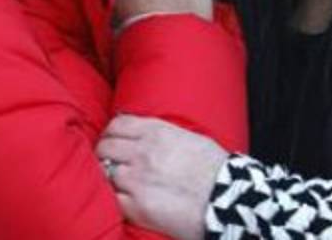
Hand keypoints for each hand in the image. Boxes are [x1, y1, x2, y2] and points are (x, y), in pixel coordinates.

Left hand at [96, 115, 227, 239]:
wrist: (228, 199)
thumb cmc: (217, 169)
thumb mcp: (191, 138)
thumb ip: (165, 134)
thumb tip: (149, 135)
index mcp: (156, 132)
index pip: (117, 125)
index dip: (110, 133)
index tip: (112, 140)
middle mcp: (142, 152)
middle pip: (105, 147)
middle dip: (104, 154)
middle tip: (109, 162)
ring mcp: (136, 179)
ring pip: (103, 172)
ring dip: (107, 176)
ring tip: (115, 182)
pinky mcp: (136, 206)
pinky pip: (110, 198)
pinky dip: (111, 198)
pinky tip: (119, 199)